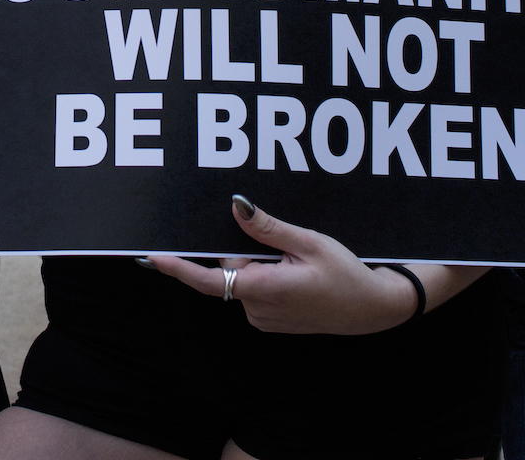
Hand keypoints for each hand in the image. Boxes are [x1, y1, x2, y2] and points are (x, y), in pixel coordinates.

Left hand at [147, 198, 421, 334]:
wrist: (372, 309)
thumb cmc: (345, 275)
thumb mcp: (308, 242)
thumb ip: (267, 228)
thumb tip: (235, 206)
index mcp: (263, 291)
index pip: (208, 280)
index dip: (177, 268)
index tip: (151, 257)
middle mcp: (257, 310)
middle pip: (231, 269)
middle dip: (247, 250)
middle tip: (285, 246)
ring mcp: (263, 318)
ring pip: (243, 278)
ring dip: (260, 263)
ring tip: (297, 261)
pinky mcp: (271, 319)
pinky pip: (254, 290)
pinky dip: (266, 275)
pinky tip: (294, 271)